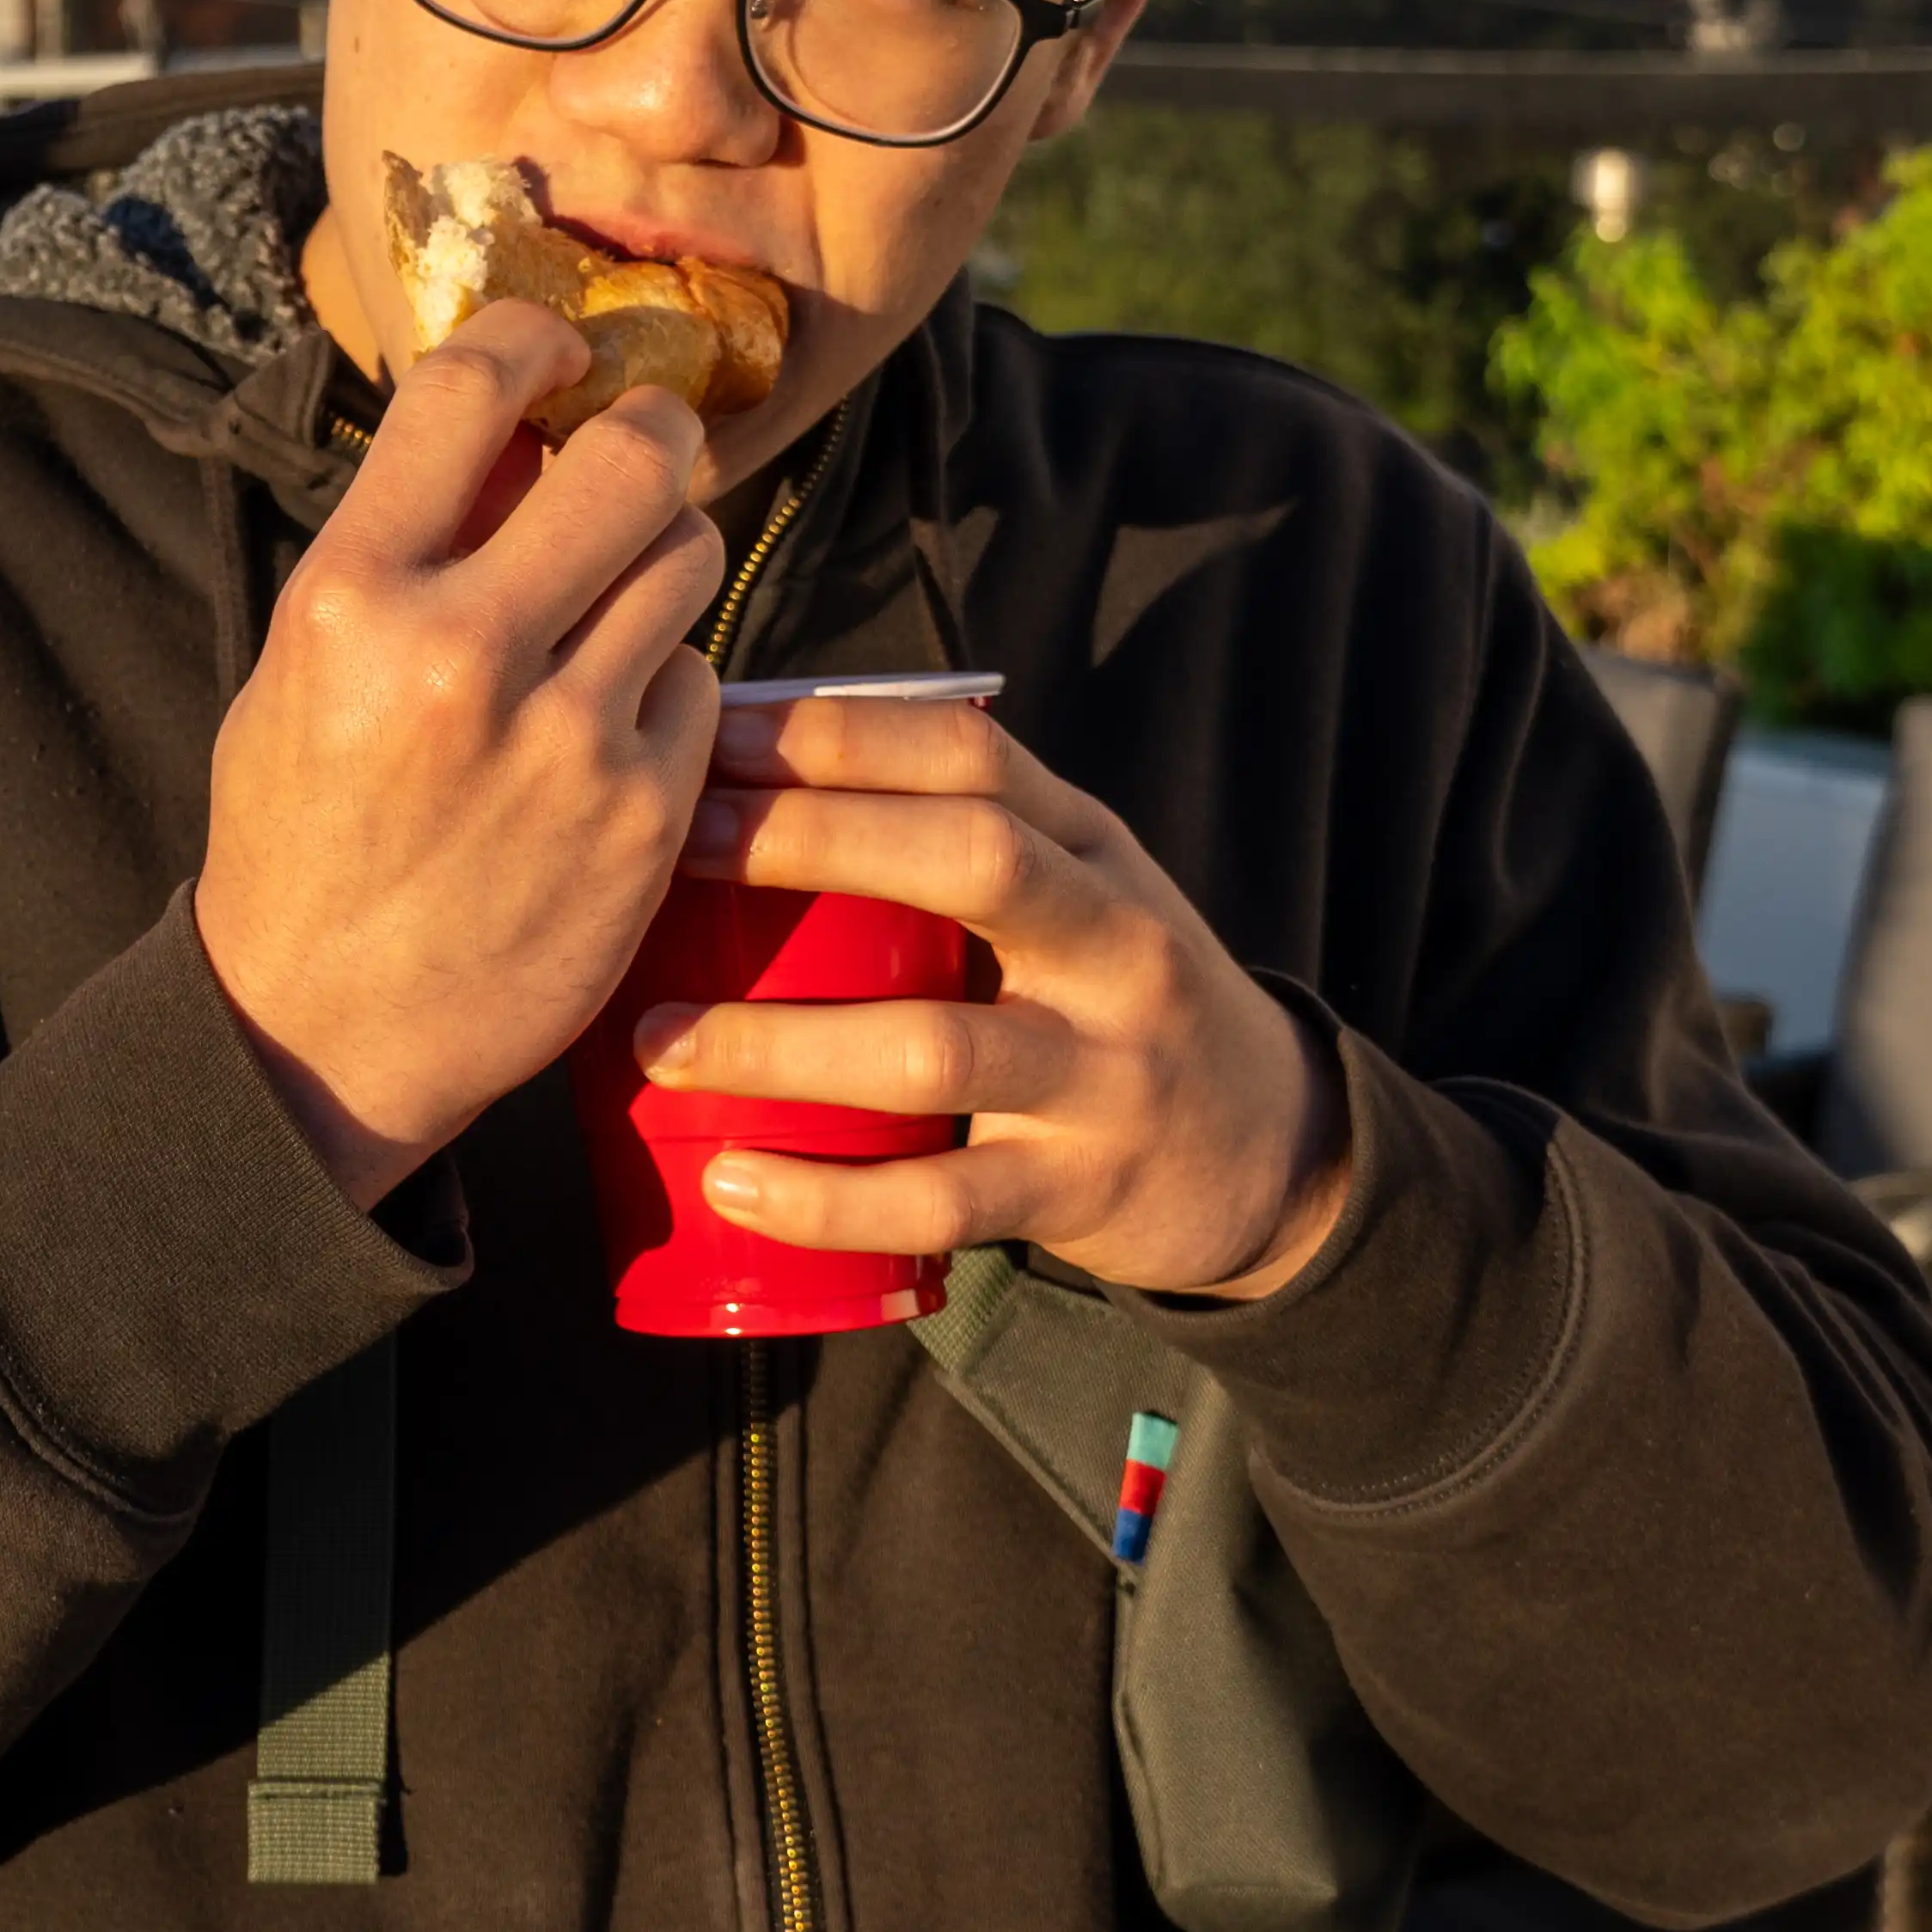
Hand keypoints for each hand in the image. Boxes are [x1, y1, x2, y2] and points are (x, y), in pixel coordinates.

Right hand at [197, 304, 724, 1208]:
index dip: (533, 340)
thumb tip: (522, 424)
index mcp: (351, 599)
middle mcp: (460, 654)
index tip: (556, 353)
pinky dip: (667, 689)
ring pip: (687, 560)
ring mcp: (565, 739)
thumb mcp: (303, 668)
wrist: (323, 1030)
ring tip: (608, 614)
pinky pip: (698, 682)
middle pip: (631, 458)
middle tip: (636, 460)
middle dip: (648, 439)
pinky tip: (610, 734)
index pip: (470, 387)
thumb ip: (406, 545)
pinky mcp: (642, 816)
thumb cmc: (304, 831)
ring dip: (660, 565)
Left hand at [637, 693, 1350, 1301]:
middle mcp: (1113, 944)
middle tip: (675, 848)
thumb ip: (957, 832)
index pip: (971, 755)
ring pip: (934, 1046)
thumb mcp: (1075, 888)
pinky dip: (829, 1197)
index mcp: (1092, 848)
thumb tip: (750, 773)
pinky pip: (944, 1199)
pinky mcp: (1082, 1189)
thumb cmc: (1114, 998)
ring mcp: (1105, 1073)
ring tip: (657, 1040)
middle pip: (970, 862)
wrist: (1274, 1155)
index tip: (715, 732)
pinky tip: (733, 1182)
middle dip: (812, 841)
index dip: (838, 733)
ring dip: (779, 1044)